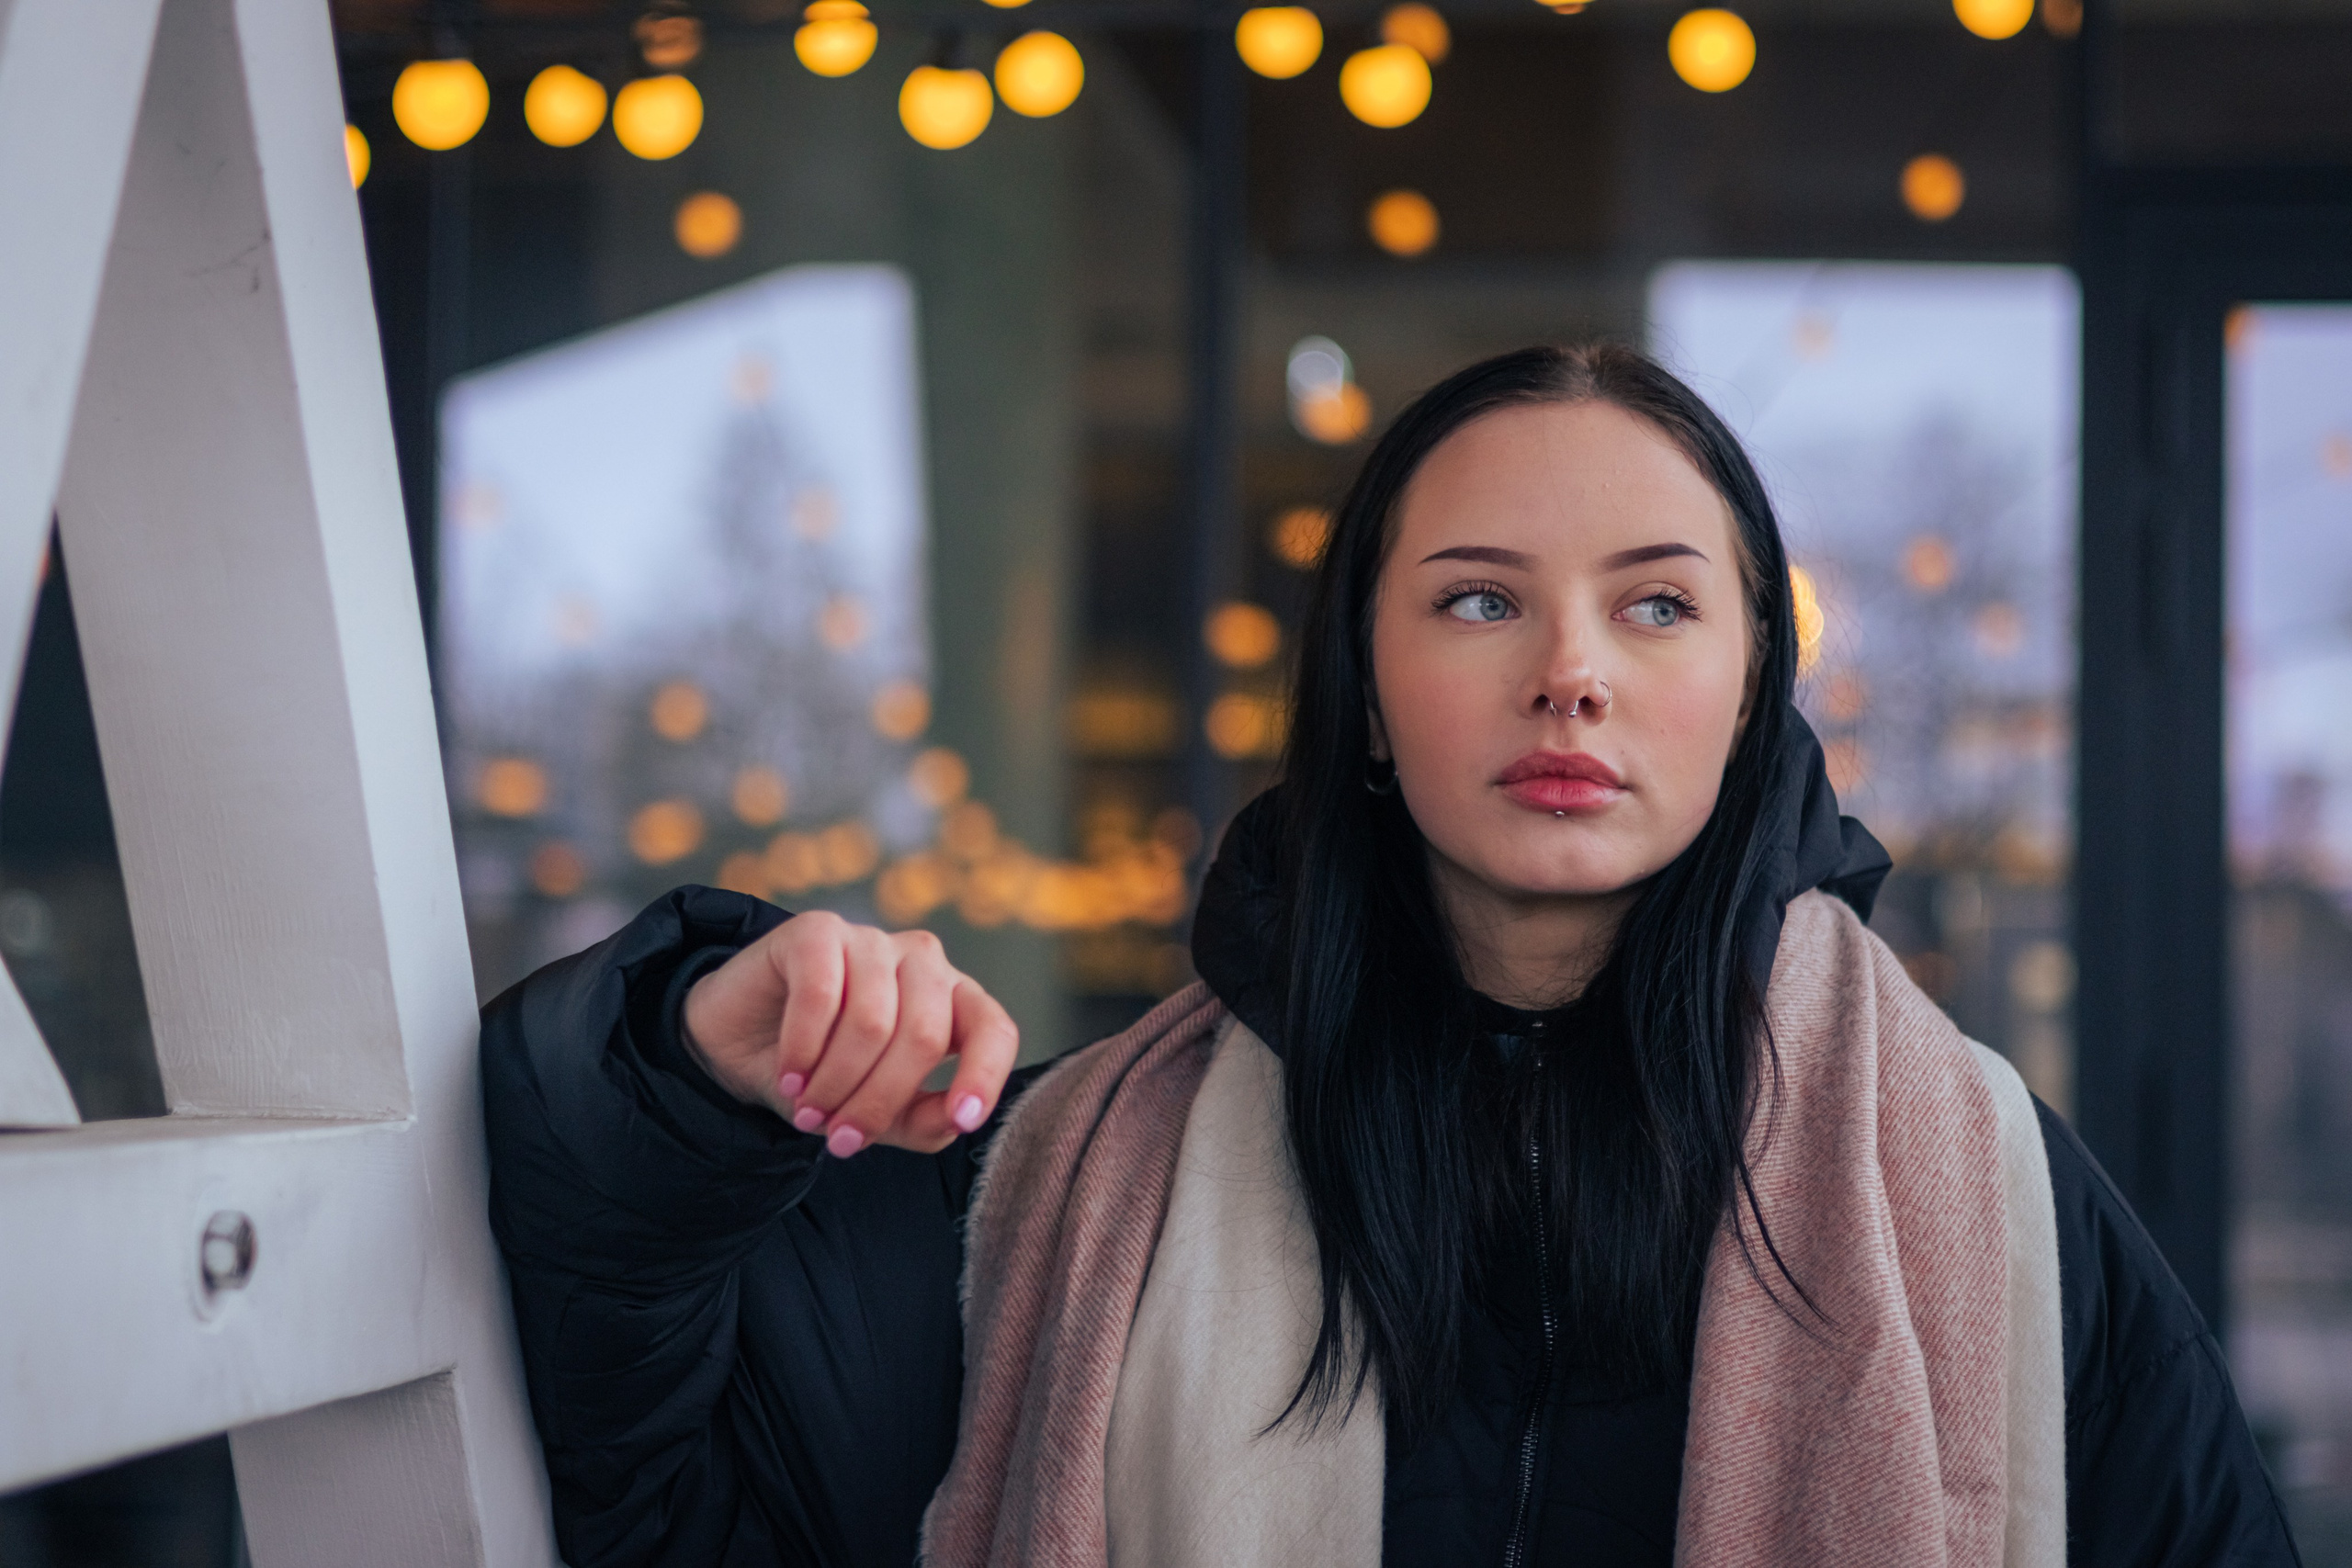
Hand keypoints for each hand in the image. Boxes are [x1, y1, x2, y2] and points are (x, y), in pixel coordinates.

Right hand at [680, 912, 1018, 1156]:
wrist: (737, 1045)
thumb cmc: (821, 1078)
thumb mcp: (877, 1115)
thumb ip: (924, 1121)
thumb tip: (957, 1120)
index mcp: (951, 1002)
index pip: (993, 1029)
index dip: (985, 1074)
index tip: (964, 1119)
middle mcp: (922, 963)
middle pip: (924, 1036)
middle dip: (878, 1100)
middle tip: (839, 1137)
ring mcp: (871, 940)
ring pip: (873, 1021)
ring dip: (835, 1082)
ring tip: (808, 1109)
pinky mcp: (817, 930)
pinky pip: (822, 994)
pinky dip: (804, 1048)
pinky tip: (790, 1074)